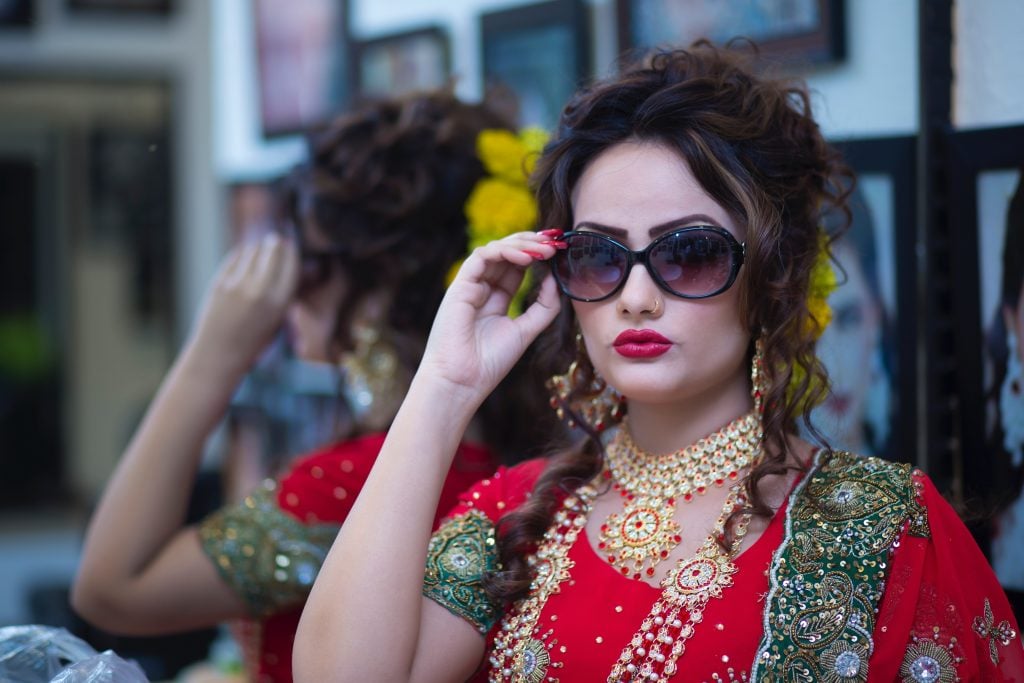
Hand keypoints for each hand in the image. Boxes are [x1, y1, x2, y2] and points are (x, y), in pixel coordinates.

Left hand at [185, 234, 298, 377]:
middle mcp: (260, 290)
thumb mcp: (278, 320)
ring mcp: (237, 285)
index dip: (291, 251)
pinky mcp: (219, 283)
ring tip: (261, 251)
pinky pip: (235, 258)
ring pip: (252, 250)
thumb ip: (284, 292)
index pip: (290, 262)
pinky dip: (242, 256)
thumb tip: (287, 259)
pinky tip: (245, 259)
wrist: (219, 354)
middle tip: (277, 241)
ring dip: (259, 249)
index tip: (290, 246)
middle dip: (276, 244)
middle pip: (272, 250)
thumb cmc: (253, 341)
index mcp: (280, 302)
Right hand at [419, 231, 562, 405]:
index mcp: (496, 300)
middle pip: (507, 254)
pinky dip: (504, 251)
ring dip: (522, 244)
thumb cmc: (490, 362)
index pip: (517, 267)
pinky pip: (481, 257)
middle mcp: (482, 289)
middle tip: (556, 243)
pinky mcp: (460, 285)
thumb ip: (543, 306)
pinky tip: (526, 257)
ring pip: (495, 250)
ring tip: (545, 249)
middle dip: (532, 244)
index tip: (561, 251)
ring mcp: (470, 286)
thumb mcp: (526, 330)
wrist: (463, 381)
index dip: (538, 255)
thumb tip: (555, 279)